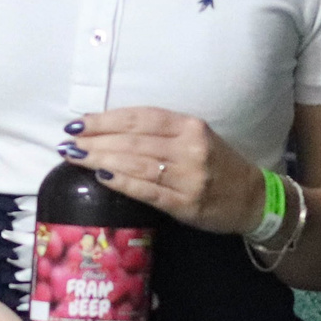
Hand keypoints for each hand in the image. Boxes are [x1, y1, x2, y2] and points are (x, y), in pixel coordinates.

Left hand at [66, 107, 266, 235]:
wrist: (252, 198)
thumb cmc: (216, 166)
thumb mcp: (193, 139)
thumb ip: (158, 134)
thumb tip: (107, 132)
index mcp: (189, 126)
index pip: (140, 117)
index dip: (106, 119)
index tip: (78, 123)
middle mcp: (189, 147)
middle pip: (133, 139)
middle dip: (96, 140)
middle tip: (67, 142)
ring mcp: (188, 176)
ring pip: (137, 163)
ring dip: (101, 159)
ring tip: (75, 157)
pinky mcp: (186, 203)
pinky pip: (148, 190)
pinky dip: (122, 182)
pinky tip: (101, 176)